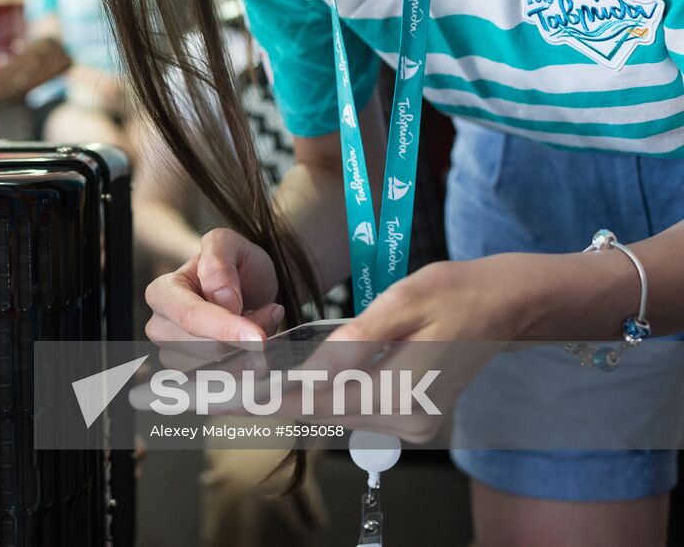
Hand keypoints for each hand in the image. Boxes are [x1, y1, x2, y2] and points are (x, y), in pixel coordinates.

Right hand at [144, 227, 284, 369]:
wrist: (250, 288)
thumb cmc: (236, 264)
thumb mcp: (230, 244)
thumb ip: (219, 260)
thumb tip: (221, 298)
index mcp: (163, 292)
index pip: (189, 316)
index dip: (223, 328)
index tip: (258, 338)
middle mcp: (160, 327)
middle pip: (205, 348)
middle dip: (245, 337)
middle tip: (270, 311)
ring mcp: (174, 355)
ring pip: (217, 370)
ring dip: (250, 352)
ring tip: (262, 323)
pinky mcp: (194, 377)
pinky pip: (226, 384)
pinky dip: (248, 368)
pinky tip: (255, 345)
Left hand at [212, 259, 517, 441]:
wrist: (505, 304)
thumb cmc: (456, 292)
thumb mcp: (403, 304)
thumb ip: (356, 342)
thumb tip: (310, 374)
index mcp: (403, 395)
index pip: (317, 400)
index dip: (263, 399)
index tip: (219, 395)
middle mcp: (404, 421)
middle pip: (317, 413)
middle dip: (262, 403)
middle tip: (210, 394)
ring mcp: (407, 423)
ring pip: (328, 413)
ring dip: (282, 402)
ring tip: (229, 388)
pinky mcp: (405, 415)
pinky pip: (346, 407)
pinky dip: (311, 397)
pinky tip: (277, 386)